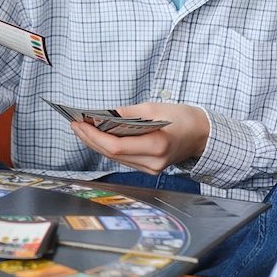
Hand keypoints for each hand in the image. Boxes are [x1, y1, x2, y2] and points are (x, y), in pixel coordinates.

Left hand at [69, 102, 209, 174]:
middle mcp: (153, 162)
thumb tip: (101, 115)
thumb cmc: (181, 118)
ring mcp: (151, 169)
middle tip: (75, 124)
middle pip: (112, 154)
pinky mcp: (149, 168)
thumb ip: (126, 113)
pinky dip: (109, 147)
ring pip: (115, 158)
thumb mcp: (154, 108)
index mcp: (157, 146)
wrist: (201, 134)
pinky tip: (98, 136)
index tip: (79, 123)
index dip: (94, 136)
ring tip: (82, 128)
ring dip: (96, 143)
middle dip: (90, 138)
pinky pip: (123, 159)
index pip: (117, 147)